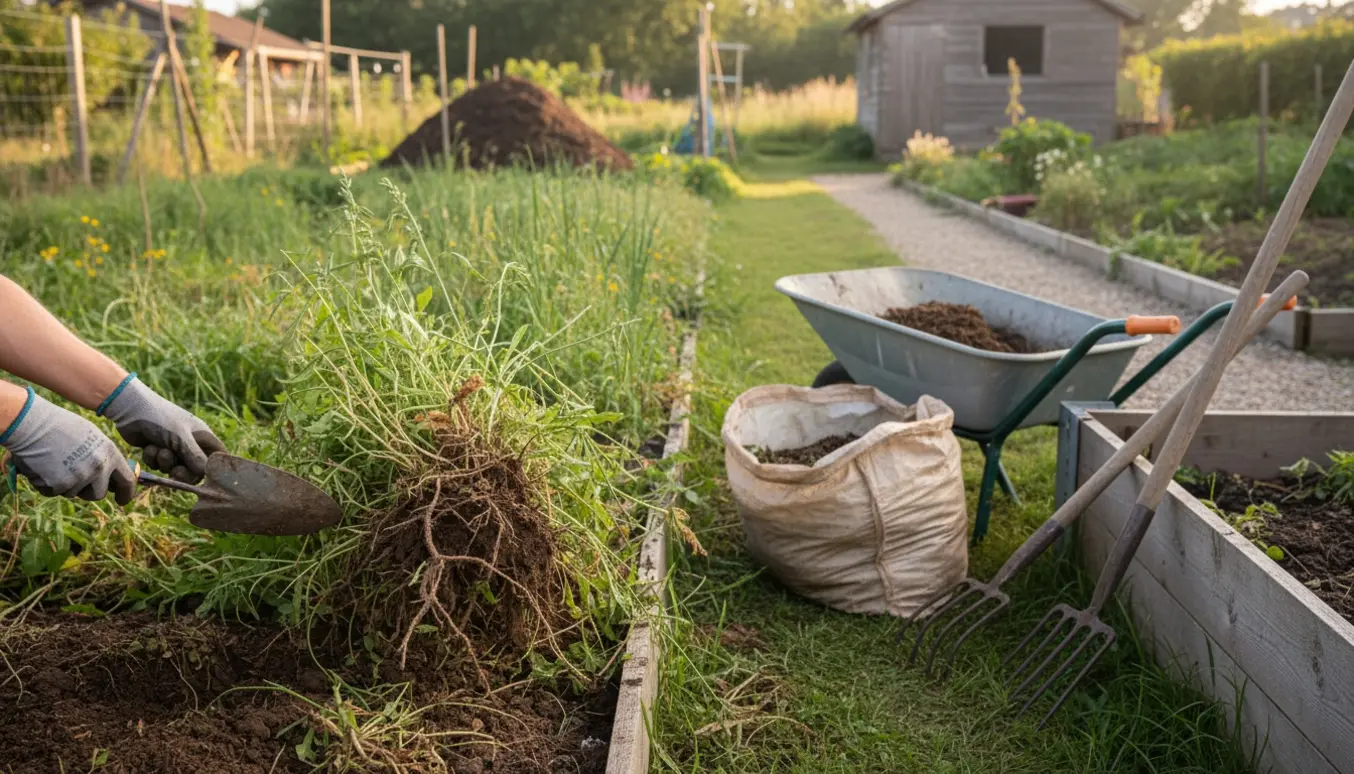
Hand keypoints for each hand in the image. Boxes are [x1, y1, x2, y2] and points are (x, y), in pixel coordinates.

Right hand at [0, 389, 135, 503]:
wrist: (31, 424)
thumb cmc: (60, 426)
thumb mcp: (92, 437)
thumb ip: (103, 456)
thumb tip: (110, 475)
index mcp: (109, 453)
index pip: (127, 480)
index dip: (126, 493)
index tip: (122, 500)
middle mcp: (98, 467)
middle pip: (98, 494)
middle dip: (88, 492)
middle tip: (75, 480)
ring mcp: (79, 477)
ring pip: (73, 493)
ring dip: (65, 485)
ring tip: (55, 463)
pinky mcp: (59, 485)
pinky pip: (54, 492)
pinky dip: (47, 484)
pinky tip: (43, 466)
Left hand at [101, 378, 224, 483]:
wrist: (130, 409)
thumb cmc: (161, 419)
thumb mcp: (181, 438)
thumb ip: (195, 457)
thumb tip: (205, 474)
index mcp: (202, 436)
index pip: (216, 456)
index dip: (214, 468)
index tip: (206, 477)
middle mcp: (190, 443)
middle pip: (194, 469)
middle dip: (183, 472)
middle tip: (175, 472)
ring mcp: (173, 447)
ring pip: (174, 468)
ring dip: (164, 463)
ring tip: (158, 449)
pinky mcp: (156, 450)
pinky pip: (158, 464)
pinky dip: (152, 458)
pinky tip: (148, 446)